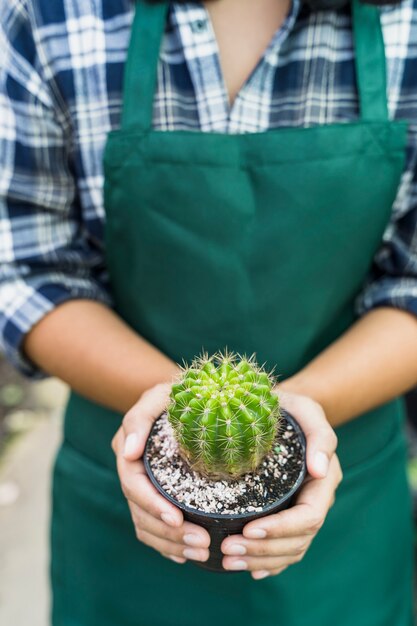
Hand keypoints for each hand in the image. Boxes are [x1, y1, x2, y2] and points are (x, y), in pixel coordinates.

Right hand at [112, 383, 210, 564]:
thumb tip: (128, 452)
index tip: (177, 519)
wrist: (186, 398)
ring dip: (171, 544)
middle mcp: (133, 473)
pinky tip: (186, 554)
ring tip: (202, 551)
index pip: (134, 486)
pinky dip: (168, 545)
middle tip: (201, 543)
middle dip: (168, 533)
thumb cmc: (174, 394)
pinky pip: (154, 528)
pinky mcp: (158, 495)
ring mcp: (145, 487)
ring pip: (146, 526)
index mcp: (128, 451)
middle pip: (140, 513)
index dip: (152, 505)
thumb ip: (140, 418)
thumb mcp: (158, 396)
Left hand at [221, 390, 341, 578]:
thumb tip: (320, 471)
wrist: (276, 409)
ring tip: (227, 560)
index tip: (248, 530)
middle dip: (263, 550)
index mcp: (324, 480)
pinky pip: (283, 549)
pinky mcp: (285, 513)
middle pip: (298, 540)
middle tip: (227, 550)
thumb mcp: (306, 410)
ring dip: (259, 560)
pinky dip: (268, 563)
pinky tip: (248, 568)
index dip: (281, 529)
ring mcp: (300, 509)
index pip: (309, 517)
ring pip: (290, 550)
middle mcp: (315, 499)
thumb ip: (320, 435)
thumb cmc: (289, 407)